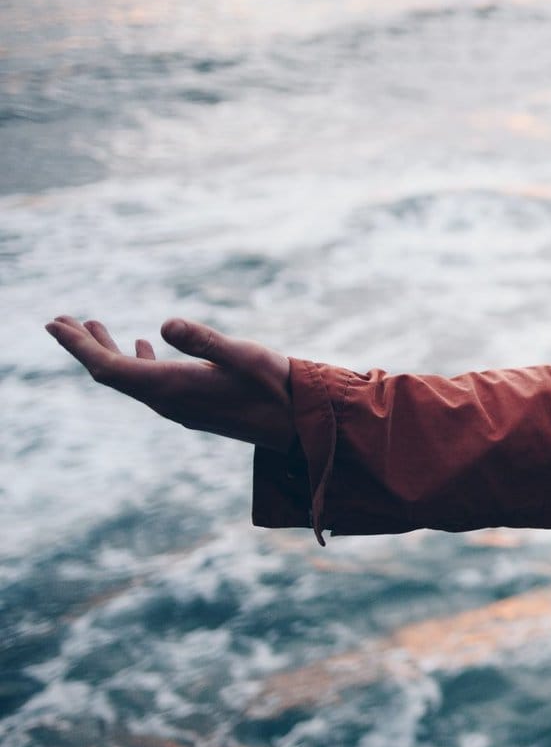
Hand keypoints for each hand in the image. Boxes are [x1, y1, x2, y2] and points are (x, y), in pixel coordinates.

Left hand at [44, 316, 294, 449]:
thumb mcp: (245, 355)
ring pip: (130, 378)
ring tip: (91, 326)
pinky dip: (135, 360)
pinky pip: (150, 383)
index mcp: (173, 387)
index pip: (110, 368)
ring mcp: (179, 406)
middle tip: (58, 320)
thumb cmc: (278, 387)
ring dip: (107, 352)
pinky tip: (142, 345)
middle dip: (83, 347)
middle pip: (112, 374)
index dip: (79, 346)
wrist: (301, 425)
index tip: (54, 323)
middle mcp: (168, 401)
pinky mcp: (193, 404)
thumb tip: (163, 322)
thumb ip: (205, 340)